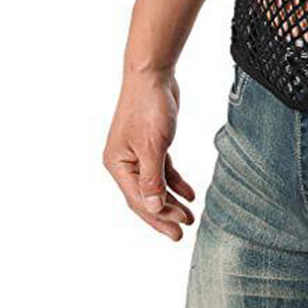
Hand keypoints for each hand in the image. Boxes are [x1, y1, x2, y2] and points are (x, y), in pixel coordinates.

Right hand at [103, 69, 194, 240]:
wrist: (153, 75)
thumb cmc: (148, 107)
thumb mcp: (153, 145)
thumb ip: (152, 178)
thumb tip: (152, 208)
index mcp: (117, 165)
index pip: (138, 200)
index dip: (158, 218)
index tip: (177, 231)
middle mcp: (124, 162)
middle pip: (145, 197)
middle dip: (164, 215)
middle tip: (183, 232)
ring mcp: (138, 154)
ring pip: (155, 185)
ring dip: (172, 200)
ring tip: (190, 217)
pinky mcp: (152, 144)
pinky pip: (163, 170)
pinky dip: (175, 181)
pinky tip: (189, 193)